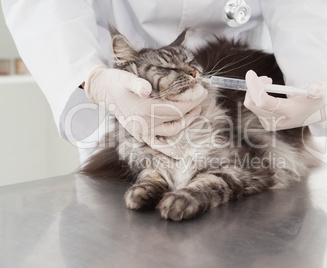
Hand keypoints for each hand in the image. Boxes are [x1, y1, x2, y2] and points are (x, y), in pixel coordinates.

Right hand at [84, 66, 206, 156]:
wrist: (103, 90)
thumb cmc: (117, 82)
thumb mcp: (125, 78)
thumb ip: (136, 83)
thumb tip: (145, 89)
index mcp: (145, 109)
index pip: (176, 107)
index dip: (192, 101)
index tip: (203, 93)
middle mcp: (145, 123)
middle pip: (177, 118)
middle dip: (192, 109)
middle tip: (202, 99)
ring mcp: (143, 131)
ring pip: (172, 130)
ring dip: (186, 122)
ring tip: (195, 112)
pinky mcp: (140, 134)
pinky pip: (156, 145)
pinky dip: (167, 149)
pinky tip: (178, 153)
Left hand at [244, 70, 326, 130]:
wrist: (316, 115)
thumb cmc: (317, 101)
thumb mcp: (322, 92)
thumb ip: (318, 90)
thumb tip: (313, 87)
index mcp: (289, 113)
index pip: (263, 101)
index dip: (254, 87)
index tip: (251, 73)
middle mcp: (277, 121)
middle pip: (252, 103)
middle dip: (253, 86)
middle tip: (266, 78)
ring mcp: (270, 123)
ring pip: (251, 104)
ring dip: (255, 90)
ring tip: (269, 83)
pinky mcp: (266, 122)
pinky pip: (253, 106)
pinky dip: (256, 95)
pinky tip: (268, 92)